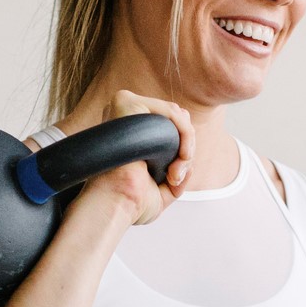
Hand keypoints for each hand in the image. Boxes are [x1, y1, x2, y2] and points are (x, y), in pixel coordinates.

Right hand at [74, 89, 196, 226]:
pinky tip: (182, 156)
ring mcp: (124, 106)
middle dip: (186, 148)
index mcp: (128, 132)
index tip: (174, 179)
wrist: (116, 203)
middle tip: (175, 176)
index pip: (167, 125)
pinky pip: (172, 112)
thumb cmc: (130, 203)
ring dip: (187, 145)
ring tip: (175, 172)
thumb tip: (189, 165)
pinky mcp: (128, 102)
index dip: (181, 149)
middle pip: (175, 117)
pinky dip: (185, 134)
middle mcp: (124, 116)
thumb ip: (176, 176)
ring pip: (177, 115)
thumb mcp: (160, 192)